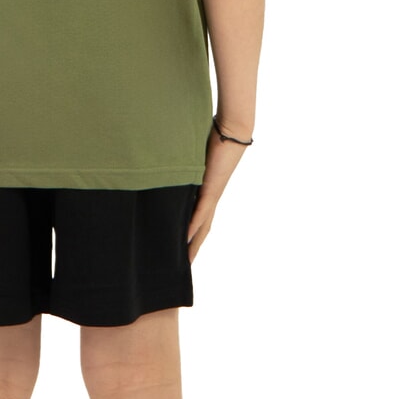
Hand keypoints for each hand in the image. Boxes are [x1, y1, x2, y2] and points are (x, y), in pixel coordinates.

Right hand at [187, 120, 251, 263]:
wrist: (232, 131)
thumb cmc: (213, 138)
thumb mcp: (192, 156)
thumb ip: (181, 163)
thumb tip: (166, 163)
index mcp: (207, 192)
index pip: (199, 220)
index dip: (192, 237)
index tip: (182, 250)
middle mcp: (211, 198)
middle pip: (202, 230)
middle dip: (192, 249)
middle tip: (183, 267)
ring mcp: (212, 194)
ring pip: (202, 227)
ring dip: (193, 245)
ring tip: (185, 262)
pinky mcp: (212, 188)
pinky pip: (201, 211)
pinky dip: (193, 226)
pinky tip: (185, 238)